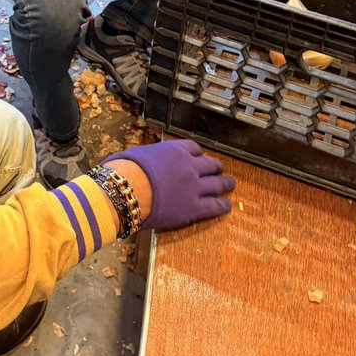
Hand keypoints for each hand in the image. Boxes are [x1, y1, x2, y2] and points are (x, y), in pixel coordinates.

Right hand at [104, 140, 234, 230]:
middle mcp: (190, 166)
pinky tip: (226, 205)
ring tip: (230, 184)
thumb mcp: (137, 153)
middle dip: (215, 167)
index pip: (193, 148)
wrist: (128, 190)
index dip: (197, 153)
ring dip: (225, 183)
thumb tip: (140, 159)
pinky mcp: (194, 207)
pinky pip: (214, 206)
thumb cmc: (125, 170)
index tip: (198, 157)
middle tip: (218, 169)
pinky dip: (222, 205)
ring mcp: (194, 187)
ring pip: (217, 184)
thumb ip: (148, 157)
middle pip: (210, 164)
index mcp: (176, 150)